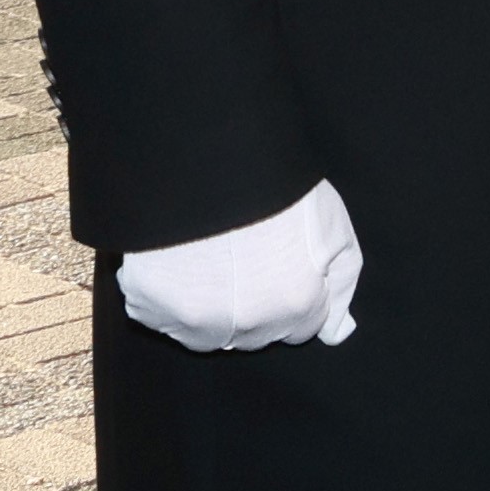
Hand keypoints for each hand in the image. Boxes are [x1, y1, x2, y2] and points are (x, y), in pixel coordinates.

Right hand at [119, 182, 364, 350]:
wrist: (205, 154)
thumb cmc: (273, 182)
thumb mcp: (331, 223)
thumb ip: (340, 280)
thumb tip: (336, 332)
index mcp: (296, 304)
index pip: (301, 328)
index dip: (289, 295)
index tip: (275, 268)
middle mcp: (248, 324)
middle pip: (255, 335)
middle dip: (253, 309)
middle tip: (239, 261)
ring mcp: (193, 320)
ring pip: (206, 336)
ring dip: (208, 312)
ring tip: (204, 263)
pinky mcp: (149, 306)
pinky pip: (159, 318)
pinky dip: (164, 299)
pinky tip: (172, 263)